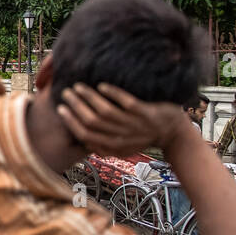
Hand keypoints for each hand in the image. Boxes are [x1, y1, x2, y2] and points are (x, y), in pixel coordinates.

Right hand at [56, 83, 188, 155]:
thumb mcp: (123, 148)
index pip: (85, 135)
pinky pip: (126, 102)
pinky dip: (112, 93)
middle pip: (92, 121)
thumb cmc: (145, 137)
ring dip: (89, 97)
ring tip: (79, 86)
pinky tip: (101, 86)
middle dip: (76, 106)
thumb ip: (104, 146)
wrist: (174, 134)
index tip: (61, 108)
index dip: (70, 121)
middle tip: (67, 93)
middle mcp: (122, 137)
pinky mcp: (147, 114)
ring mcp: (135, 125)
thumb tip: (81, 139)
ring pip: (105, 111)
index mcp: (113, 147)